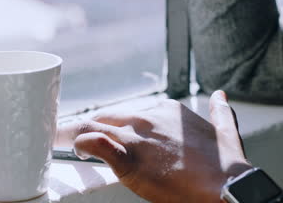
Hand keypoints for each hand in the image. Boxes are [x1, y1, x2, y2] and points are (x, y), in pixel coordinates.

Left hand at [55, 91, 251, 202]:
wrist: (227, 187)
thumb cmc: (226, 165)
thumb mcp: (225, 131)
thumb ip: (219, 112)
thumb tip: (221, 96)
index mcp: (168, 111)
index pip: (128, 113)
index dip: (112, 124)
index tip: (103, 131)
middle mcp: (149, 118)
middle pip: (105, 117)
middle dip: (88, 127)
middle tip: (69, 135)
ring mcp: (137, 136)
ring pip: (93, 126)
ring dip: (72, 133)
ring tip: (55, 138)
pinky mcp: (129, 158)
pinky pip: (95, 143)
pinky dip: (80, 144)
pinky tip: (74, 149)